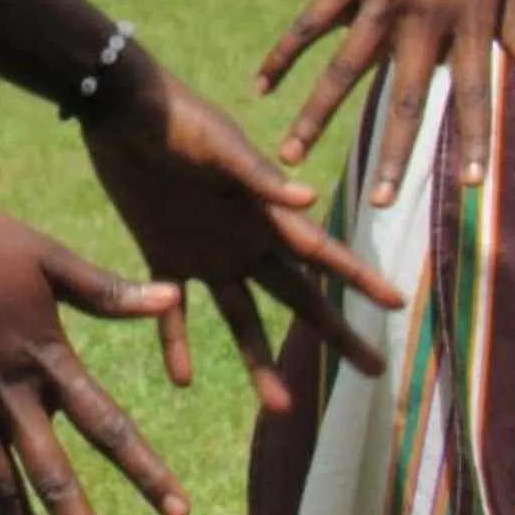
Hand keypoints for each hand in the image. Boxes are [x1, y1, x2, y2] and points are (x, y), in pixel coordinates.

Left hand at [84, 65, 405, 410]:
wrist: (119, 106)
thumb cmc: (176, 116)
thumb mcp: (217, 145)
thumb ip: (257, 177)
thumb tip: (310, 200)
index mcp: (265, 212)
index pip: (322, 252)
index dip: (359, 278)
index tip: (396, 304)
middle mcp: (244, 238)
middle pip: (297, 296)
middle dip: (335, 332)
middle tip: (373, 370)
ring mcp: (206, 250)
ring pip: (241, 318)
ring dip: (258, 360)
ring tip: (280, 408)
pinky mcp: (162, 251)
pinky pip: (173, 309)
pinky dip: (174, 341)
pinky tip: (181, 381)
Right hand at [253, 0, 514, 205]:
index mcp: (470, 19)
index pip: (475, 90)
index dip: (472, 136)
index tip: (468, 182)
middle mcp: (426, 15)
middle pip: (406, 95)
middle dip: (393, 150)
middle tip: (381, 200)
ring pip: (346, 69)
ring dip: (317, 116)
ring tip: (293, 156)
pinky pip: (311, 25)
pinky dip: (284, 55)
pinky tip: (262, 85)